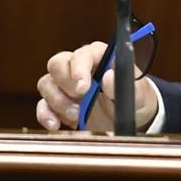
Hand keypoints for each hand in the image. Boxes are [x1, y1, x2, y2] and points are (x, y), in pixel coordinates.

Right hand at [35, 42, 158, 131]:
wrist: (132, 118)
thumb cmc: (136, 99)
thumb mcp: (137, 95)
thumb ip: (123, 85)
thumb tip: (108, 75)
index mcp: (100, 56)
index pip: (83, 54)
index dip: (79, 69)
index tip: (83, 88)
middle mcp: (79, 66)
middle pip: (57, 64)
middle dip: (65, 84)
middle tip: (79, 100)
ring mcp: (66, 84)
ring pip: (46, 83)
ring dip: (57, 101)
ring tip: (77, 116)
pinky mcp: (58, 103)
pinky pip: (42, 104)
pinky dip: (45, 115)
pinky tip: (55, 125)